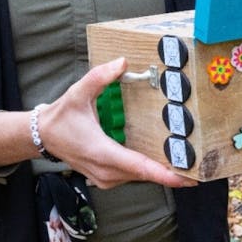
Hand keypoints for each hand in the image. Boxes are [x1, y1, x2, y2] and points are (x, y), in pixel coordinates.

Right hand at [36, 58, 198, 189]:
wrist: (42, 136)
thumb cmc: (61, 117)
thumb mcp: (78, 93)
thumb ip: (100, 77)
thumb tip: (121, 62)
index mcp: (102, 152)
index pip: (140, 167)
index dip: (166, 175)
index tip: (187, 178)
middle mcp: (106, 171)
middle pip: (146, 174)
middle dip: (172, 174)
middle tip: (198, 170)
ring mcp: (106, 178)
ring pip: (140, 177)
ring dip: (161, 172)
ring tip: (185, 166)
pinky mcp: (106, 178)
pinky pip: (133, 176)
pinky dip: (148, 170)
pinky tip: (163, 163)